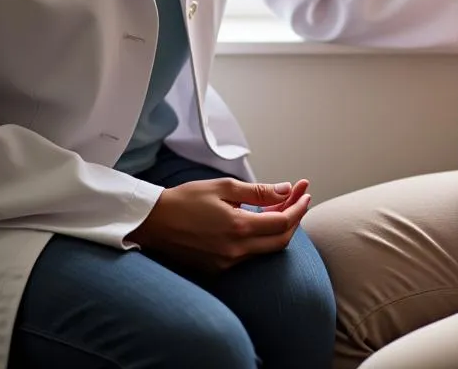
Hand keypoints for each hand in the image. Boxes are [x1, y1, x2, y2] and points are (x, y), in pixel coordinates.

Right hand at [127, 177, 311, 271]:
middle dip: (295, 218)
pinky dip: (261, 238)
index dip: (299, 208)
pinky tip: (261, 221)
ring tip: (282, 205)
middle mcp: (234, 252)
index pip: (282, 223)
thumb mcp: (224, 187)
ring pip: (266, 249)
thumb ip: (258, 192)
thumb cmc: (185, 200)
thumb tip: (286, 190)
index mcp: (238, 229)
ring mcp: (226, 264)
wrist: (152, 223)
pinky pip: (249, 255)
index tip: (305, 192)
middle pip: (280, 241)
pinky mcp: (217, 269)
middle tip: (299, 198)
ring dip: (279, 228)